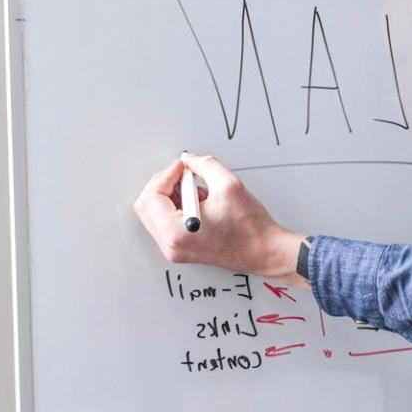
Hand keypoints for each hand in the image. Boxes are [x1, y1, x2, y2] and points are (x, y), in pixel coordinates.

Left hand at [133, 153, 307, 284]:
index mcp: (176, 232)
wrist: (264, 252)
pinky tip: (200, 203)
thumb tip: (189, 159)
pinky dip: (177, 207)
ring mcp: (175, 249)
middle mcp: (171, 245)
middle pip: (147, 206)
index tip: (182, 167)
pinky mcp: (181, 248)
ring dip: (172, 195)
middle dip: (165, 184)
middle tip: (185, 175)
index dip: (166, 175)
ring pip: (156, 213)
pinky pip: (166, 222)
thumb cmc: (250, 229)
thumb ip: (204, 165)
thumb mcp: (229, 185)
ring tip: (199, 192)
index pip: (152, 197)